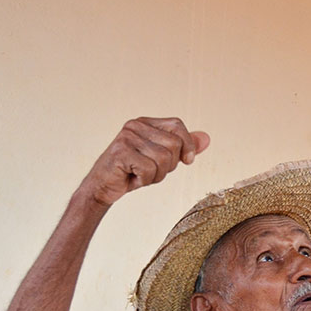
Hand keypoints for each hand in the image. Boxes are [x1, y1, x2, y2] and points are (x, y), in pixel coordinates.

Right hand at [80, 117, 210, 205]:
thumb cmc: (133, 172)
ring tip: (141, 174)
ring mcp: (127, 137)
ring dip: (157, 175)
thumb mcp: (163, 159)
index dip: (188, 144)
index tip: (187, 161)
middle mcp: (135, 126)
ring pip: (164, 159)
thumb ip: (184, 147)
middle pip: (174, 145)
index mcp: (145, 123)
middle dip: (169, 166)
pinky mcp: (120, 152)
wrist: (103, 187)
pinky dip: (145, 180)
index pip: (178, 125)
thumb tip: (207, 138)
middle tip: (151, 170)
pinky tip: (132, 178)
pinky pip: (150, 169)